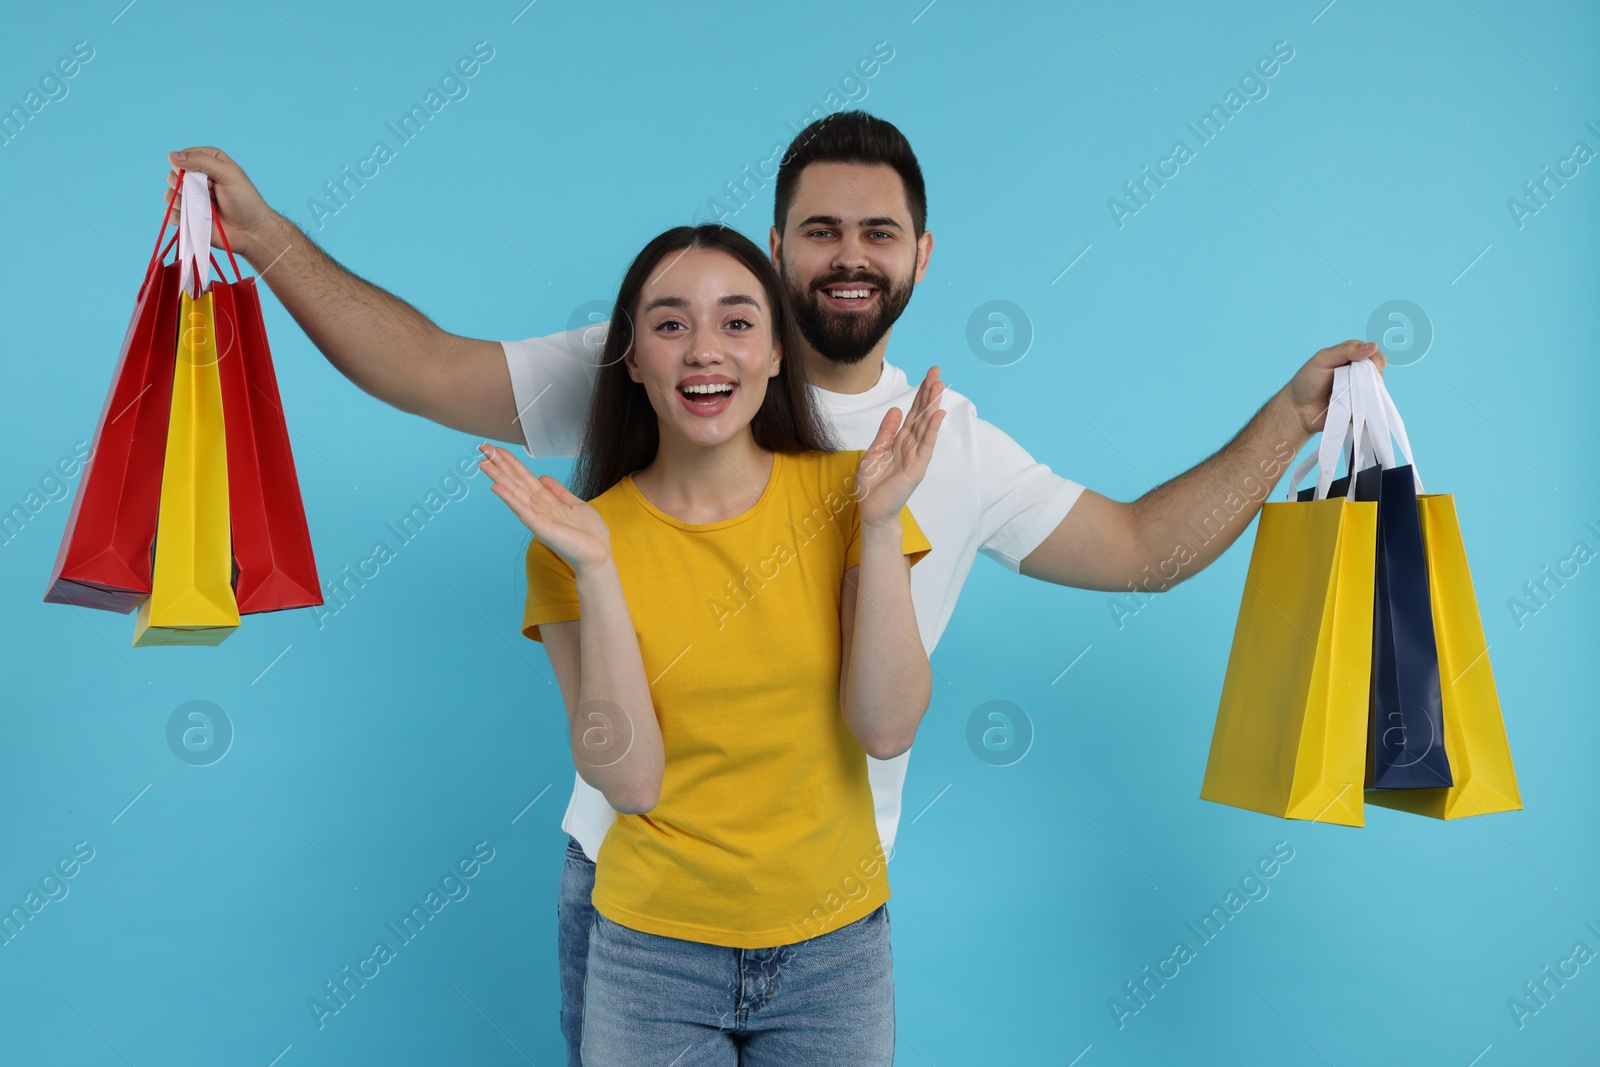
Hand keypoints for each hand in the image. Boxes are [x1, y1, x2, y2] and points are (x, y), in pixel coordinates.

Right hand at [164, 147, 279, 262]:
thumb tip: (171, 155)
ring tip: (205, 209)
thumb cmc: (245, 201)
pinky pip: (170, 214)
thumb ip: (201, 161)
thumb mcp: (228, 174)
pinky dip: (179, 217)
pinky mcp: (188, 216)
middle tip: (209, 195)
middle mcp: (197, 179)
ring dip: (183, 202)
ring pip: (169, 195)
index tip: (209, 180)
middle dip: (186, 186)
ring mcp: (191, 199)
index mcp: (207, 162)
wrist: (251, 232)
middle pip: (172, 176)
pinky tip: (195, 220)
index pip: (182, 158)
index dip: (189, 168)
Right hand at [478, 443, 612, 574]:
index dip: (511, 462)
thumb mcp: (575, 505)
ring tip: (483, 463)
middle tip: (483, 447)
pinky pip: (522, 510)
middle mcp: (538, 507)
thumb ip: (559, 492)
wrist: (598, 555)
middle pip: (515, 481)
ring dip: (498, 477)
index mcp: (547, 501)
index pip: (525, 477)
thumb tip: (543, 477)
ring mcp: (537, 517)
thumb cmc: (589, 534)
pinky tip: (497, 487)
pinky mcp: (541, 528)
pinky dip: (509, 498)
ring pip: (514, 492)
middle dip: (500, 464)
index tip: (497, 449)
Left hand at [855, 366, 945, 527]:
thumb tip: (897, 409)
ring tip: (939, 386)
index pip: (913, 413)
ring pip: (926, 426)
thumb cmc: (872, 485)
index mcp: (900, 441)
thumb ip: (886, 432)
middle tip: (937, 372)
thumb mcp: (874, 452)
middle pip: (922, 414)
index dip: (919, 394)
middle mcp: (911, 446)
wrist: (872, 510)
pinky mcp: (917, 468)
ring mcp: (916, 456)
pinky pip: (926, 445)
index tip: (928, 376)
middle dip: (929, 393)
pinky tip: (938, 414)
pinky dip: (932, 429)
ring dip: (933, 405)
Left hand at [1283, 339, 1386, 435]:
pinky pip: (1370, 409)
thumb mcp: (1323, 359)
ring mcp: (1360, 393)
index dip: (1375, 361)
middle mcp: (1360, 374)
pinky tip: (1353, 409)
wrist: (1297, 410)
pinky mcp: (1359, 409)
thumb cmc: (1307, 381)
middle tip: (1353, 384)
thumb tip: (1373, 346)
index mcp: (1353, 358)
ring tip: (1348, 397)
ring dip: (1367, 395)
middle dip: (1371, 379)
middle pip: (1379, 374)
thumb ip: (1346, 350)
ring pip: (1376, 393)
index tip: (1368, 367)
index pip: (1375, 356)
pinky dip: (1365, 409)